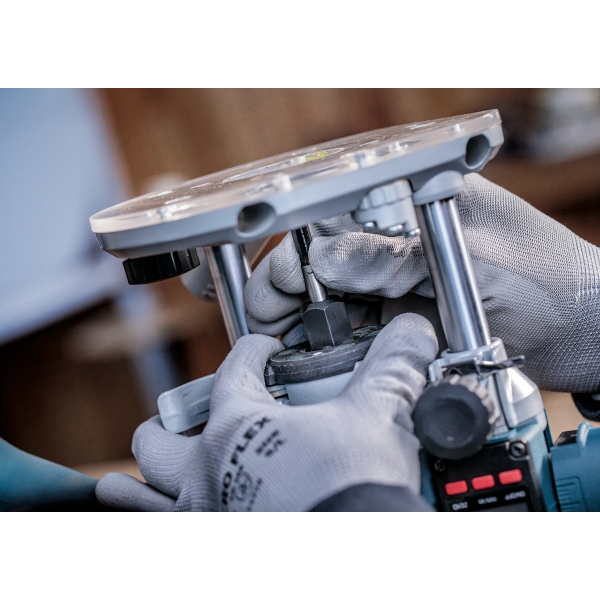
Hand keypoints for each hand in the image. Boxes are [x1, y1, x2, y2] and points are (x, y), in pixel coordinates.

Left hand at [95, 313, 437, 510]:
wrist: (352, 549)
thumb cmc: (352, 487)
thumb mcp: (375, 417)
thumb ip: (390, 368)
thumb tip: (412, 331)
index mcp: (240, 424)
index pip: (236, 368)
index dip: (253, 350)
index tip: (266, 350)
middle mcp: (208, 467)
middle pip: (160, 437)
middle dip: (169, 420)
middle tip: (188, 415)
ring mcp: (203, 511)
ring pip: (140, 492)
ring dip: (137, 480)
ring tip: (131, 476)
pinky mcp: (211, 540)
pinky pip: (158, 530)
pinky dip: (149, 518)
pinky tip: (159, 514)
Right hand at [245, 174, 599, 393]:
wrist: (587, 334)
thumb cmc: (549, 286)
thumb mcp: (475, 267)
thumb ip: (400, 258)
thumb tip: (324, 256)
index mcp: (419, 202)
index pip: (333, 216)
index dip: (290, 252)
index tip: (267, 291)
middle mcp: (402, 236)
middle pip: (322, 255)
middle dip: (281, 289)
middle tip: (257, 324)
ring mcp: (402, 275)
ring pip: (330, 290)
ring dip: (297, 315)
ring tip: (269, 342)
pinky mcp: (405, 309)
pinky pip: (355, 320)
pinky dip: (327, 336)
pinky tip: (304, 351)